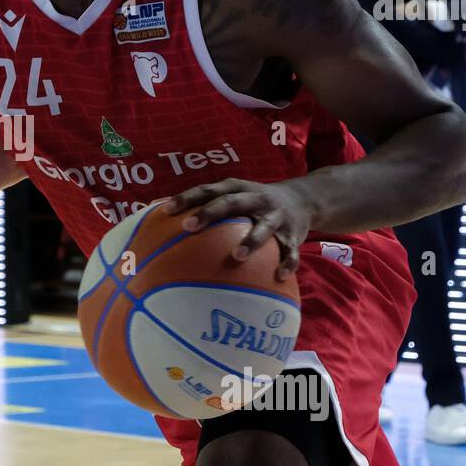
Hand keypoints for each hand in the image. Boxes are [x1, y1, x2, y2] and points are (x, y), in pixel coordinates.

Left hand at [162, 178, 316, 279]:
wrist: (303, 199)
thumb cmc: (253, 203)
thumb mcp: (234, 197)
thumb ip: (206, 206)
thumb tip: (162, 221)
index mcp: (237, 188)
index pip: (208, 190)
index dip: (187, 198)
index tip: (166, 211)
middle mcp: (256, 198)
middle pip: (231, 202)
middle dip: (209, 213)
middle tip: (188, 227)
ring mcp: (276, 216)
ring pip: (264, 227)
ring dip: (251, 241)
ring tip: (236, 256)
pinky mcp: (294, 234)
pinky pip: (291, 251)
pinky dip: (286, 263)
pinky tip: (277, 277)